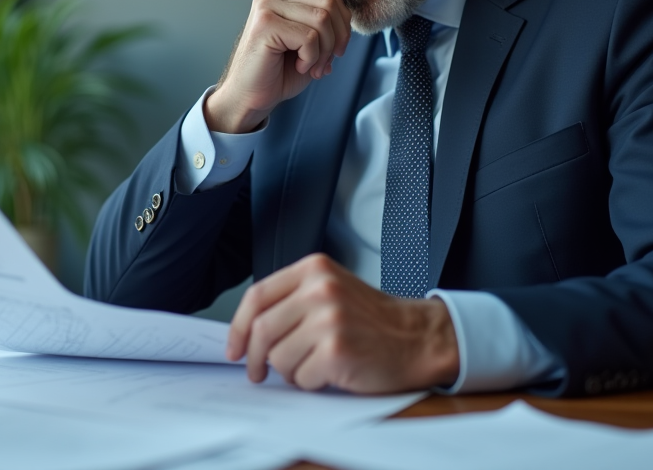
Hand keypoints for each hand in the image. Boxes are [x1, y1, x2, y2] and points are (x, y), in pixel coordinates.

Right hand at [205, 0, 351, 133]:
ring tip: (311, 67)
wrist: (250, 98)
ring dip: (324, 51)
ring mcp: (266, 6)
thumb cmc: (279, 73)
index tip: (337, 50)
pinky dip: (311, 58)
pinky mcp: (265, 24)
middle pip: (328, 3)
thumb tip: (349, 17)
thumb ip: (327, 24)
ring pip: (321, 19)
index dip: (342, 22)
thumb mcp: (311, 43)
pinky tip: (299, 66)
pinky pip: (308, 37)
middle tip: (327, 62)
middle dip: (337, 37)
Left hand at [226, 254, 459, 393]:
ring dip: (291, 371)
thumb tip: (248, 333)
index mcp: (314, 270)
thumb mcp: (331, 291)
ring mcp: (329, 319)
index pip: (257, 296)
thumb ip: (292, 300)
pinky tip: (331, 372)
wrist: (417, 337)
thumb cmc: (373, 320)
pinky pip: (301, 376)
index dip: (239, 327)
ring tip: (314, 365)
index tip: (235, 347)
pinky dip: (311, 382)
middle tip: (259, 371)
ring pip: (279, 358)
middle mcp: (320, 290)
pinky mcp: (337, 350)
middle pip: (262, 330)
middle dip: (255, 358)